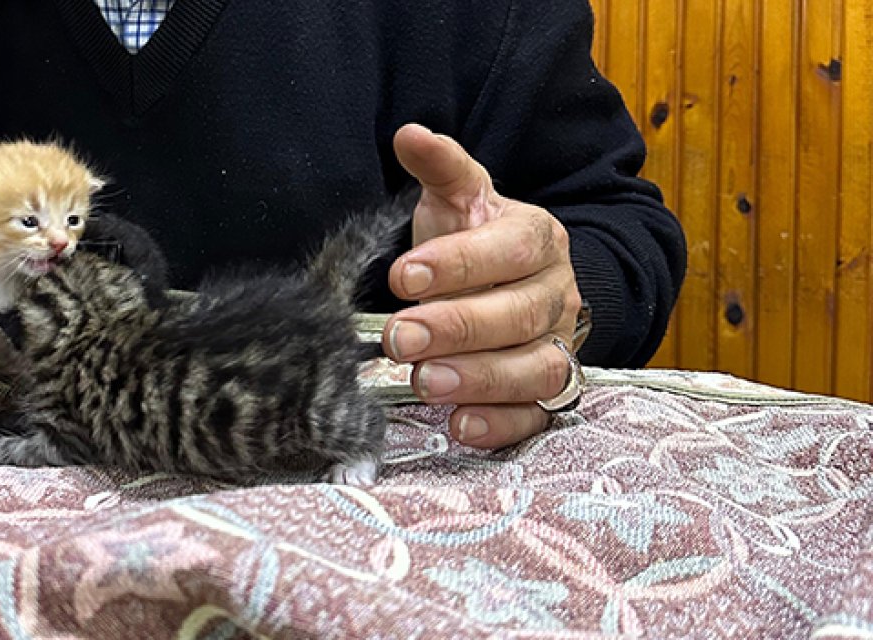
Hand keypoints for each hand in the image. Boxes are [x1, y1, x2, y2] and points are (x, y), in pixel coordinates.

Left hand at [382, 123, 581, 447]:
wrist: (515, 284)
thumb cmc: (476, 241)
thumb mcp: (458, 200)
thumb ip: (439, 168)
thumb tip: (408, 134)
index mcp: (538, 239)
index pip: (509, 250)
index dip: (458, 263)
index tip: (402, 276)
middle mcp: (558, 295)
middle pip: (519, 315)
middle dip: (456, 328)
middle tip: (398, 338)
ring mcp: (559, 347)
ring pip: (535, 369)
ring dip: (480, 379)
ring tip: (426, 382)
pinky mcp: (549, 395)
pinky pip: (536, 416)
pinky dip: (502, 425)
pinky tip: (461, 425)